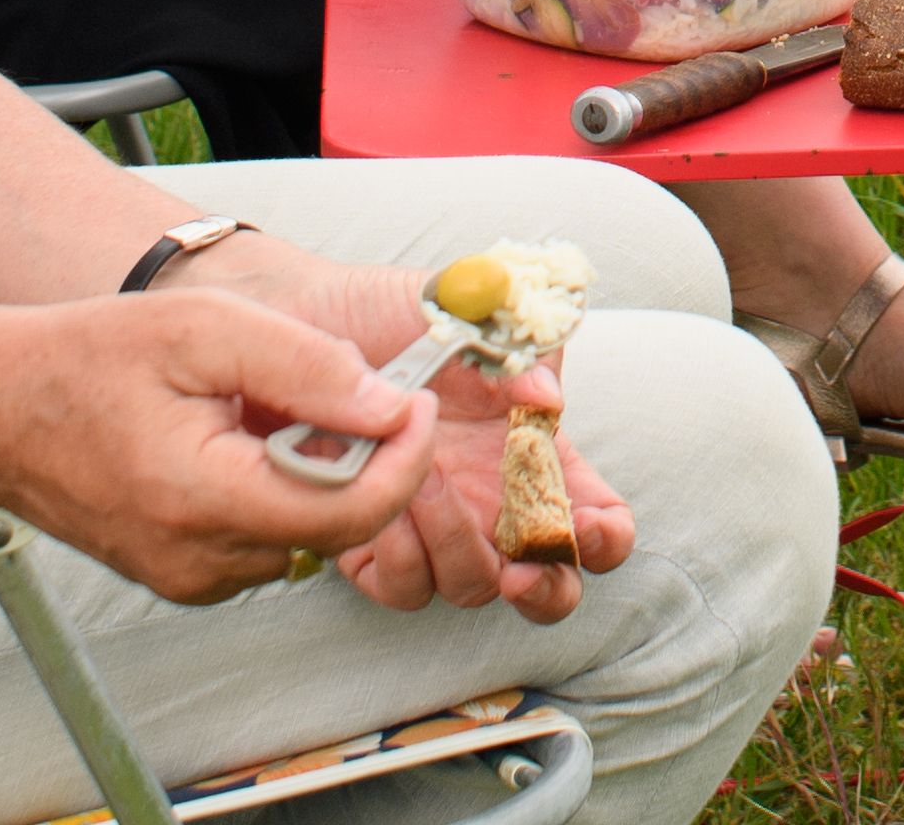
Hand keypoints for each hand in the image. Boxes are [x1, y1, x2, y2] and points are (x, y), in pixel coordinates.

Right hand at [0, 294, 434, 603]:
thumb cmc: (85, 360)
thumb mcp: (202, 328)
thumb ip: (302, 364)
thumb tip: (387, 402)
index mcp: (204, 500)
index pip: (351, 513)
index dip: (405, 461)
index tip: (417, 403)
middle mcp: (200, 559)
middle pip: (335, 527)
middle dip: (363, 458)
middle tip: (357, 389)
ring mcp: (190, 577)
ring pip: (304, 533)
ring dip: (317, 471)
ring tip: (277, 406)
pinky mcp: (183, 575)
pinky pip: (264, 537)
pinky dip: (278, 488)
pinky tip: (245, 437)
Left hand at [170, 242, 635, 620]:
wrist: (299, 318)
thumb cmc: (392, 313)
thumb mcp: (466, 314)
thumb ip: (519, 348)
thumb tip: (547, 399)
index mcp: (530, 451)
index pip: (594, 516)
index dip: (604, 538)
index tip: (588, 530)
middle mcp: (489, 500)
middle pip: (545, 582)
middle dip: (544, 589)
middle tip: (519, 567)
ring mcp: (431, 528)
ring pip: (468, 586)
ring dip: (456, 544)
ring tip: (422, 480)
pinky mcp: (370, 548)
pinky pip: (401, 585)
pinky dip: (399, 558)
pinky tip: (381, 506)